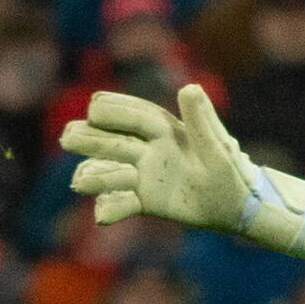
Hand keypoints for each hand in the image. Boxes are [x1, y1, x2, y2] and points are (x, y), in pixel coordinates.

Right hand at [61, 84, 304, 256]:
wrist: (237, 204)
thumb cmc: (230, 170)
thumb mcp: (218, 146)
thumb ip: (202, 119)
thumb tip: (190, 87)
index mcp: (166, 131)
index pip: (136, 116)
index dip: (116, 110)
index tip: (94, 107)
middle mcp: (148, 150)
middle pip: (113, 141)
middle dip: (91, 138)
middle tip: (68, 137)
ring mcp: (142, 175)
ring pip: (111, 171)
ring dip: (96, 175)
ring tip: (79, 182)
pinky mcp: (143, 200)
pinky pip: (121, 203)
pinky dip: (110, 209)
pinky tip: (101, 217)